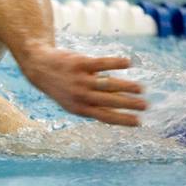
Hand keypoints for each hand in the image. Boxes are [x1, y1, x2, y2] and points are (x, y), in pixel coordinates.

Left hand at [20, 45, 146, 125]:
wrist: (40, 67)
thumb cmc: (62, 87)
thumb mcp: (73, 102)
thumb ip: (93, 106)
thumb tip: (119, 111)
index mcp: (79, 109)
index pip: (105, 116)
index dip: (123, 120)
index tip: (139, 122)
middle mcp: (80, 96)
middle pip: (110, 101)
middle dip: (129, 104)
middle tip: (146, 105)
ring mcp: (80, 79)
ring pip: (108, 84)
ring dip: (127, 86)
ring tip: (141, 89)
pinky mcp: (80, 63)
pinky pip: (101, 63)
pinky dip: (116, 63)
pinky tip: (129, 63)